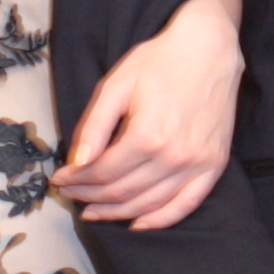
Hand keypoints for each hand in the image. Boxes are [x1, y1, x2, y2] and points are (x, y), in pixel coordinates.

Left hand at [54, 0, 240, 230]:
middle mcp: (174, 156)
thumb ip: (94, 126)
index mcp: (147, 135)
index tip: (59, 180)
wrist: (209, 50)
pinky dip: (160, 219)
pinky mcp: (214, 165)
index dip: (76, 181)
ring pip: (149, 204)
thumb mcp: (116, 85)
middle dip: (90, 197)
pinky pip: (186, 204)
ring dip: (117, 213)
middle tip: (70, 195)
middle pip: (123, 192)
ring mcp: (198, 164)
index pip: (103, 173)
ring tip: (93, 211)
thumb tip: (76, 163)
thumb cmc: (159, 62)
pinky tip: (137, 223)